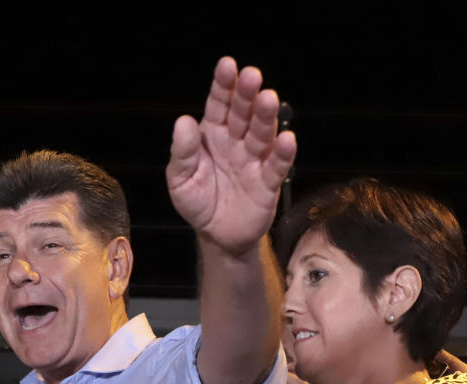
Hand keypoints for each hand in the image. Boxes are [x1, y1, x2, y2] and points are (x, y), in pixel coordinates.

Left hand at [166, 56, 295, 254]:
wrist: (216, 235)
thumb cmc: (198, 201)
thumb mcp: (180, 179)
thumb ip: (181, 152)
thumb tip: (183, 121)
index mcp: (213, 136)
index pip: (219, 105)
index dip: (223, 86)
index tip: (227, 65)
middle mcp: (236, 142)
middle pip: (243, 114)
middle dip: (247, 95)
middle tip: (251, 75)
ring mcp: (254, 161)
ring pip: (262, 134)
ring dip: (266, 117)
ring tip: (268, 98)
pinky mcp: (268, 183)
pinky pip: (277, 166)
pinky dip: (283, 154)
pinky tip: (287, 139)